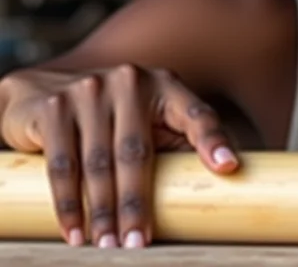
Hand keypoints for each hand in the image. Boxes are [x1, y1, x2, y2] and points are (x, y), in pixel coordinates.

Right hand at [0, 64, 238, 248]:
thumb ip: (174, 143)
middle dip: (137, 204)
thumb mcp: (147, 119)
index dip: (213, 140)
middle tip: (138, 246)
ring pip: (98, 163)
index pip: (196, 114)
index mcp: (165, 85)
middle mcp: (131, 81)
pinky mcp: (55, 107)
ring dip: (102, 212)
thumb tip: (215, 186)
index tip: (228, 167)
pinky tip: (75, 232)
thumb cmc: (110, 115)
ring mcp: (90, 89)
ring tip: (107, 246)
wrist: (41, 90)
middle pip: (137, 152)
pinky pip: (62, 164)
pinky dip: (68, 204)